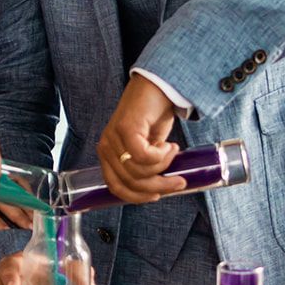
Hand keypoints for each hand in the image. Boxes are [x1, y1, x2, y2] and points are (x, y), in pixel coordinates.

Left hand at [96, 75, 185, 204]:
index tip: (157, 196)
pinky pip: (145, 157)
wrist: (158, 87)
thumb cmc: (153, 117)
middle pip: (130, 183)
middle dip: (158, 186)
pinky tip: (168, 144)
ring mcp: (113, 138)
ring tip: (172, 152)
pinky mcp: (125, 129)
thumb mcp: (148, 148)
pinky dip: (162, 155)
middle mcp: (106, 147)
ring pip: (138, 172)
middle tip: (179, 182)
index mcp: (107, 155)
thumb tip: (157, 191)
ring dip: (163, 167)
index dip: (137, 197)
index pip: (116, 187)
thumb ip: (145, 168)